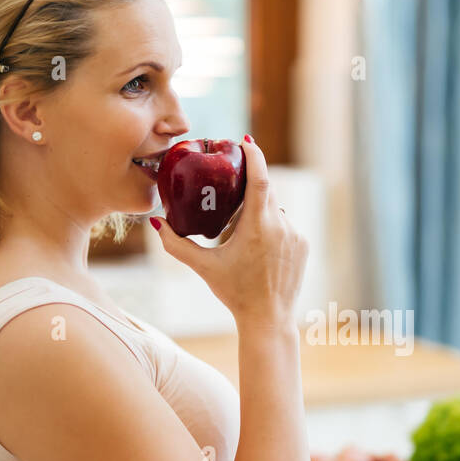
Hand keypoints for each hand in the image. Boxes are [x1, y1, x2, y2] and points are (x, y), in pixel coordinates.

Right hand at [151, 137, 307, 327]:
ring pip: (275, 211)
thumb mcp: (203, 267)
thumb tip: (156, 223)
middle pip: (265, 193)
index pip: (260, 178)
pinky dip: (272, 229)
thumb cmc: (235, 293)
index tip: (245, 142)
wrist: (268, 319)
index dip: (254, 156)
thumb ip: (176, 244)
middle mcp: (281, 226)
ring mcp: (295, 235)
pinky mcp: (303, 245)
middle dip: (248, 190)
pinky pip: (285, 226)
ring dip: (260, 214)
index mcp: (258, 226)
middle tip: (230, 194)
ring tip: (242, 236)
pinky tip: (259, 249)